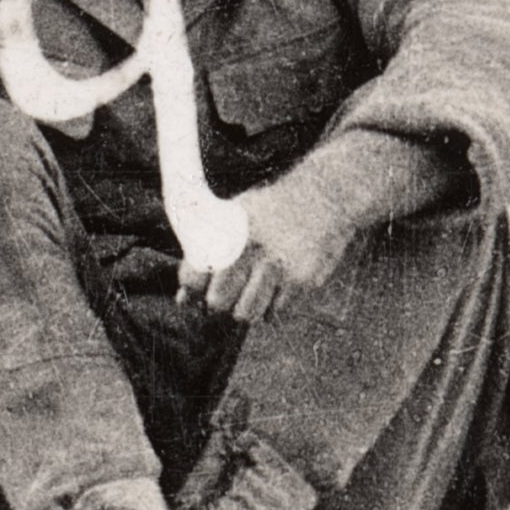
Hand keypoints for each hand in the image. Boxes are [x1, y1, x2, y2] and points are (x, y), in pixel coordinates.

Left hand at [199, 175, 364, 328]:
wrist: (326, 195)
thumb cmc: (273, 209)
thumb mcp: (238, 213)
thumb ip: (208, 250)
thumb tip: (182, 299)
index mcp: (230, 227)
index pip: (194, 274)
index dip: (191, 288)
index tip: (196, 289)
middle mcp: (252, 247)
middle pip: (217, 302)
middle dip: (219, 302)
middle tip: (228, 291)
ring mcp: (279, 265)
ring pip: (247, 314)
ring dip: (247, 308)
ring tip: (255, 288)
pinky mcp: (303, 280)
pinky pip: (276, 313)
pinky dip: (273, 306)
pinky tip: (280, 284)